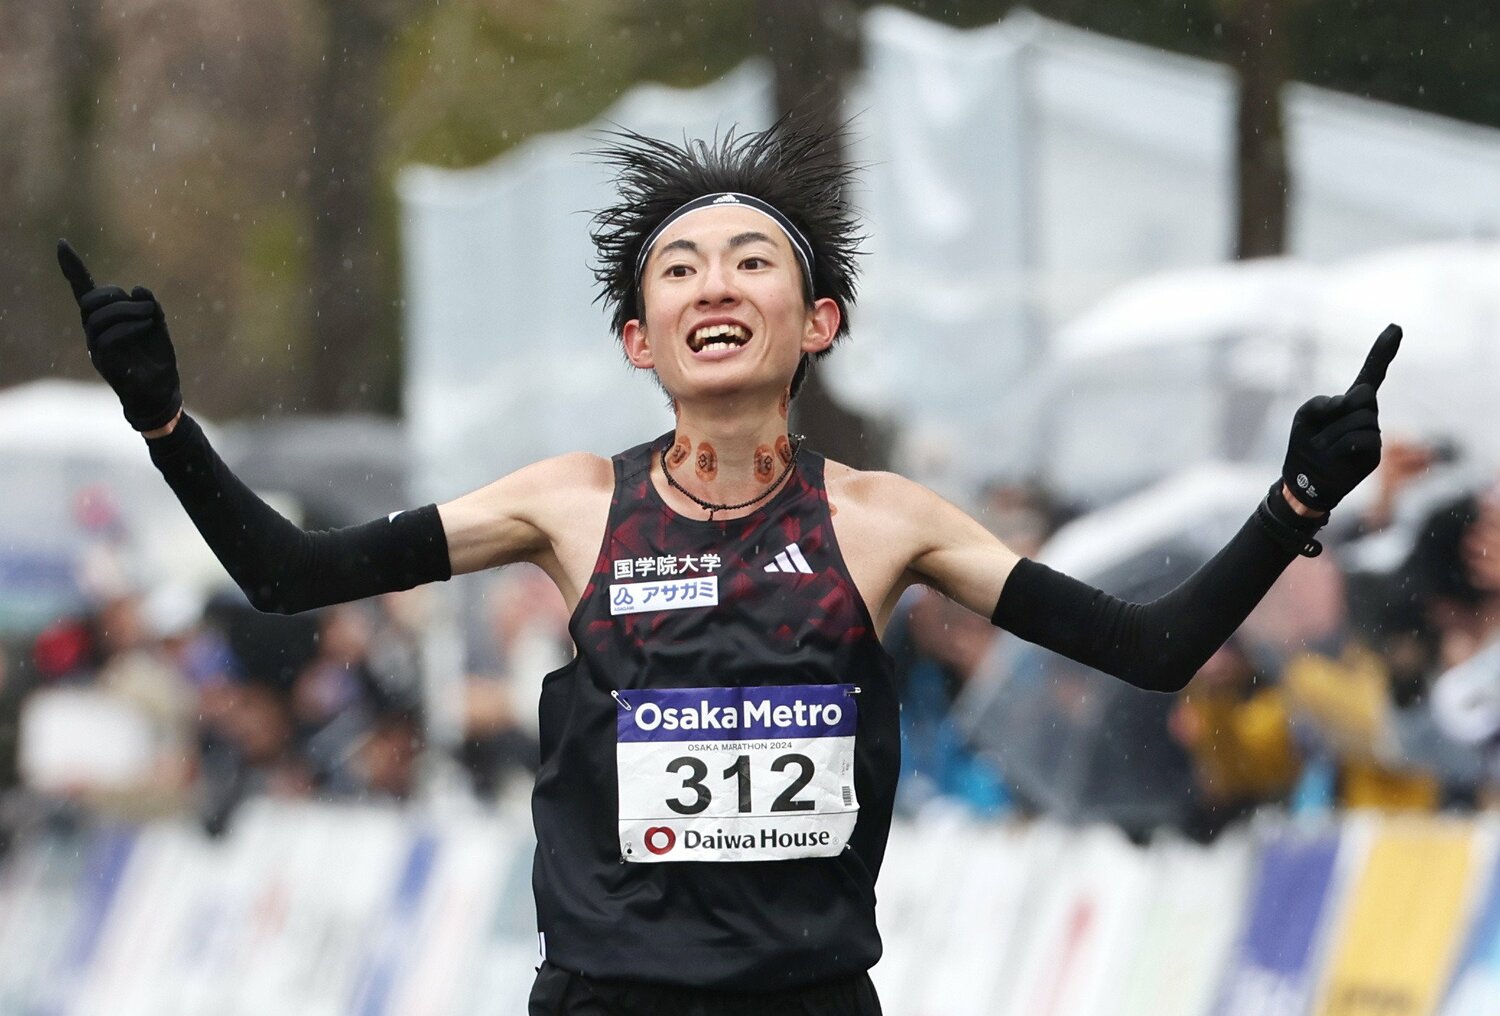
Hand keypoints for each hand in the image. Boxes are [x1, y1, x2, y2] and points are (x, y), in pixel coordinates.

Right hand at [57, 239, 182, 432]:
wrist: (161, 395)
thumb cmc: (159, 361)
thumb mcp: (160, 328)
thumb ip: (151, 306)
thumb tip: (138, 288)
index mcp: (106, 320)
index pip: (84, 290)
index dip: (73, 268)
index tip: (61, 244)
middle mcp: (95, 331)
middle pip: (91, 301)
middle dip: (115, 295)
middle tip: (145, 306)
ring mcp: (97, 346)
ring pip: (98, 317)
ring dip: (127, 310)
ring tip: (150, 316)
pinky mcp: (103, 362)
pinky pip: (107, 337)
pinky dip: (130, 327)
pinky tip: (148, 326)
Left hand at [1281, 324, 1401, 513]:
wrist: (1303, 482)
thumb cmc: (1304, 445)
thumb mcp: (1303, 418)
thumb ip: (1321, 403)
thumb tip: (1348, 403)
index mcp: (1349, 402)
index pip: (1371, 373)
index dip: (1383, 351)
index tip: (1395, 327)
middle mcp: (1366, 415)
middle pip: (1363, 396)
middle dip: (1340, 410)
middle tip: (1321, 431)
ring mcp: (1373, 434)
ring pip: (1361, 420)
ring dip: (1332, 434)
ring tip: (1322, 449)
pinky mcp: (1374, 454)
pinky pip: (1364, 439)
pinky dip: (1342, 446)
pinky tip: (1334, 455)